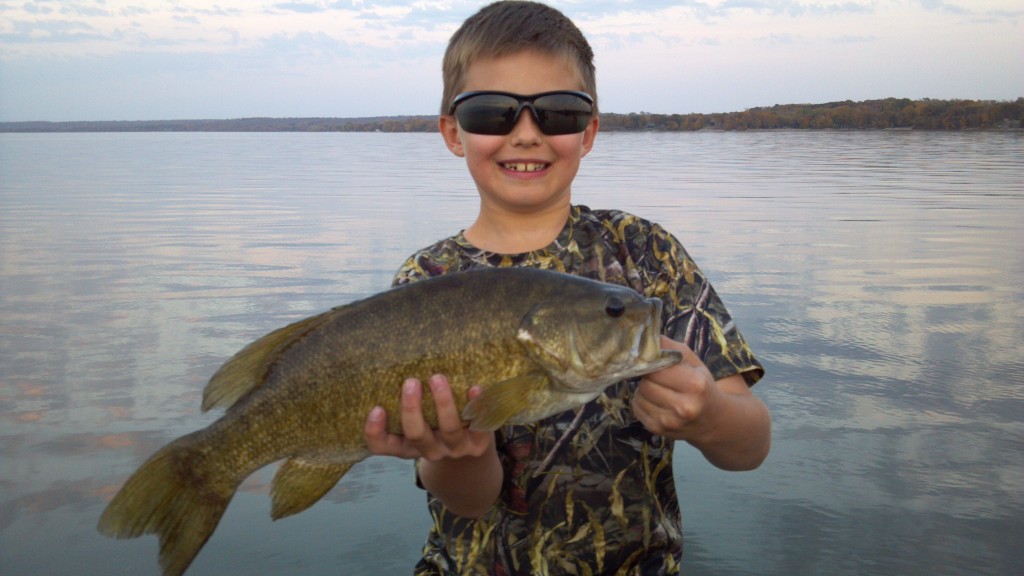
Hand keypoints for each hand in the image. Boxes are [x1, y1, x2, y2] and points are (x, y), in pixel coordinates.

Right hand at [364, 374, 494, 461]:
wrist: (470, 445)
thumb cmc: (434, 422)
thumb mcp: (416, 417)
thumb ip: (404, 398)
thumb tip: (393, 360)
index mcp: (407, 445)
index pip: (382, 446)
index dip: (375, 432)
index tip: (376, 409)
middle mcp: (429, 450)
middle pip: (416, 435)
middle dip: (412, 409)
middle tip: (410, 382)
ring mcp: (455, 449)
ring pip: (449, 430)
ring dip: (443, 403)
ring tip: (437, 378)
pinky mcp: (478, 444)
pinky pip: (480, 428)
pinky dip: (478, 407)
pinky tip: (475, 388)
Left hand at [631, 336, 721, 439]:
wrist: (714, 420)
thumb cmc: (702, 385)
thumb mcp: (693, 362)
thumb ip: (670, 347)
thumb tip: (646, 336)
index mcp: (695, 385)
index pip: (656, 369)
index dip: (653, 364)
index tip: (656, 363)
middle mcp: (684, 407)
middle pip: (646, 384)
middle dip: (649, 378)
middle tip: (661, 378)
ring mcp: (671, 422)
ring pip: (639, 396)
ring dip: (644, 390)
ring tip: (661, 390)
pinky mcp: (659, 430)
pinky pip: (637, 408)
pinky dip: (642, 402)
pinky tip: (657, 401)